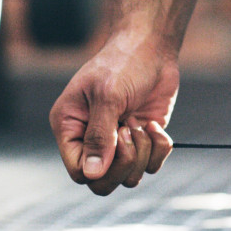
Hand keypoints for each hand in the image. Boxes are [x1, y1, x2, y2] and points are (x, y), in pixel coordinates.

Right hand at [49, 33, 179, 195]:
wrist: (152, 47)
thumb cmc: (122, 64)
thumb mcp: (108, 96)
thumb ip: (99, 136)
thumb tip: (92, 175)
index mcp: (70, 128)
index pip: (79, 171)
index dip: (100, 167)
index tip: (117, 136)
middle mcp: (91, 139)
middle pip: (103, 183)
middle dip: (124, 163)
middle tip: (131, 130)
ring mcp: (119, 142)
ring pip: (131, 177)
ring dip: (143, 152)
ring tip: (140, 122)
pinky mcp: (144, 140)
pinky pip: (153, 164)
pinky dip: (159, 147)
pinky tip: (155, 123)